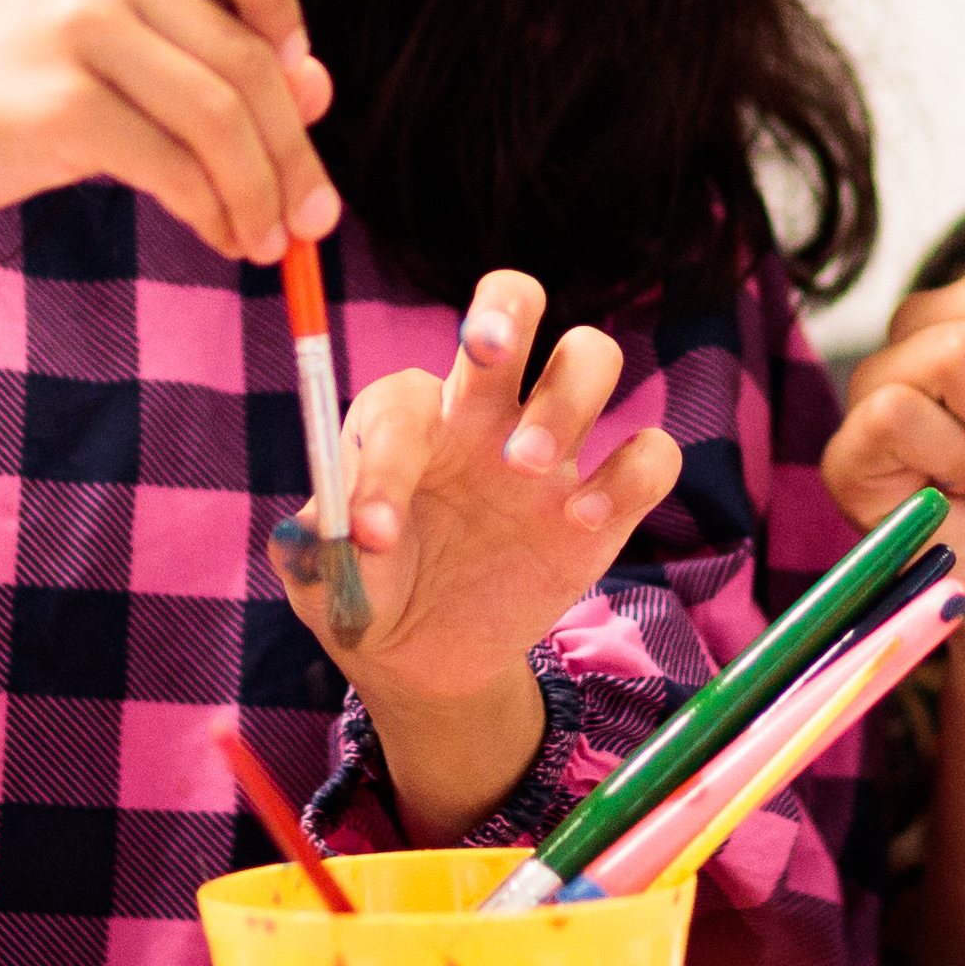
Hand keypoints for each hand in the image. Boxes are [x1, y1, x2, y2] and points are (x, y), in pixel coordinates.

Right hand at [0, 0, 338, 266]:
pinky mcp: (59, 105)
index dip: (287, 6)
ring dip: (263, 194)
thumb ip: (202, 63)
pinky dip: (212, 212)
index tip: (292, 88)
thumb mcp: (107, 55)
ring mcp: (81, 35)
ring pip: (222, 118)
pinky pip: (173, 166)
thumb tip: (320, 91)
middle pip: (251, 60)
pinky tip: (218, 238)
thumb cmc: (3, 89)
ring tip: (271, 242)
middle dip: (297, 151)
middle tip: (316, 218)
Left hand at [283, 273, 687, 835]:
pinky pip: (650, 455)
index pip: (404, 396)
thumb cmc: (368, 596)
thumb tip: (330, 528)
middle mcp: (483, 412)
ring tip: (526, 465)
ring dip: (565, 398)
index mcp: (409, 418)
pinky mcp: (603, 506)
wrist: (425, 662)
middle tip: (489, 352)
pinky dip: (630, 472)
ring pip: (590, 357)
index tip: (373, 535)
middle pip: (512, 303)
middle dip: (504, 312)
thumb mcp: (320, 582)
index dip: (386, 456)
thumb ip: (314, 550)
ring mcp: (550, 451)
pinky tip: (579, 522)